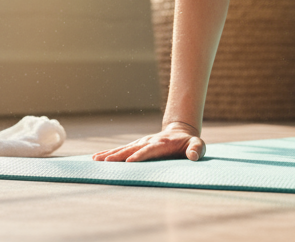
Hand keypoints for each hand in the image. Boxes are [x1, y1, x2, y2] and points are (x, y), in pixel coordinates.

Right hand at [91, 122, 206, 162]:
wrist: (180, 132)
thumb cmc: (189, 142)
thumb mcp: (198, 144)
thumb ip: (197, 149)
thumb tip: (193, 156)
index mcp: (162, 144)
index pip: (149, 151)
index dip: (140, 156)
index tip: (129, 162)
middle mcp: (148, 142)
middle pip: (132, 149)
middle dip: (119, 156)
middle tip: (106, 162)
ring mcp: (141, 143)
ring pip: (123, 149)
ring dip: (110, 154)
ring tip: (96, 160)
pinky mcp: (136, 145)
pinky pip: (121, 149)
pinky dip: (108, 153)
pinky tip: (96, 158)